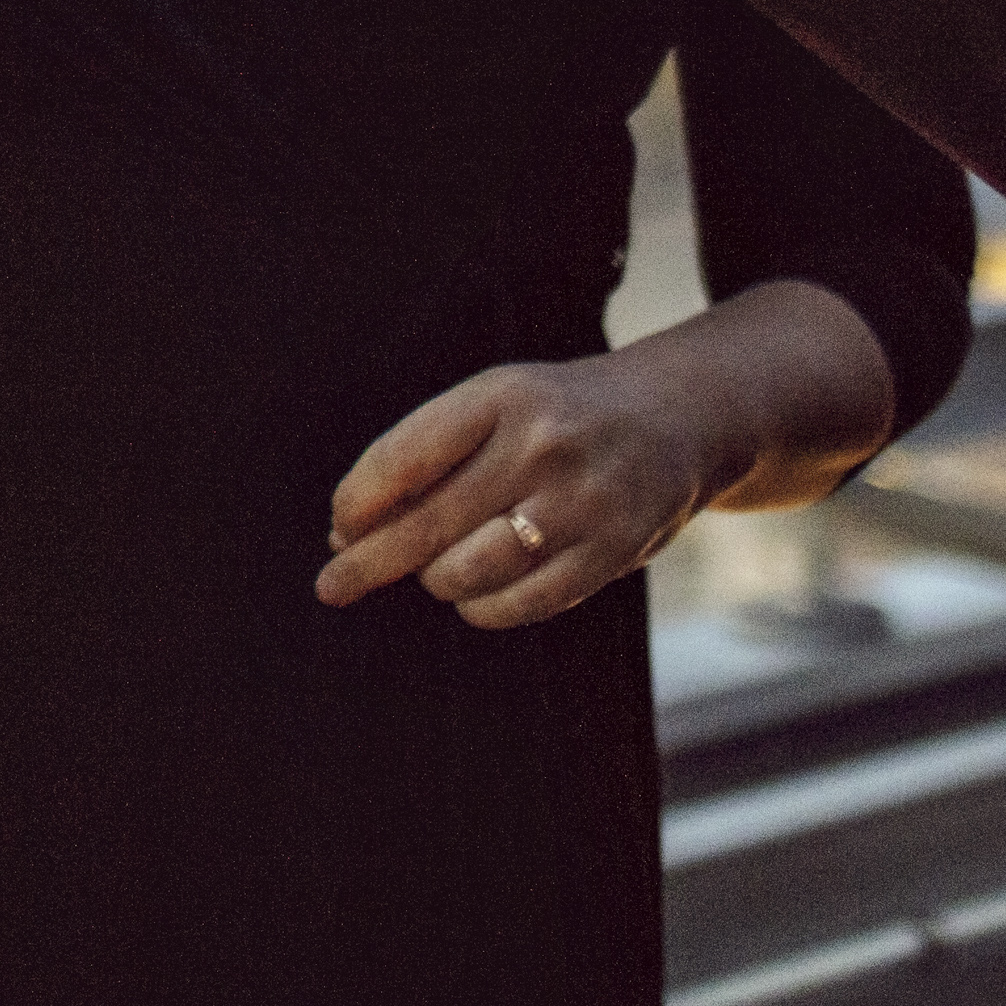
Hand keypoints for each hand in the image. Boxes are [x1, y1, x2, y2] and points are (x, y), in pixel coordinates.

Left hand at [317, 356, 719, 629]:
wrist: (675, 419)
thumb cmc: (557, 418)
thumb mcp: (497, 405)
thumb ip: (428, 458)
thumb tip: (347, 534)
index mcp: (501, 396)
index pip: (406, 455)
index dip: (359, 500)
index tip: (337, 528)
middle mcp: (541, 445)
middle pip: (429, 523)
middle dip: (368, 561)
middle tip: (330, 585)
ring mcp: (581, 501)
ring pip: (468, 571)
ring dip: (435, 581)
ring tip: (435, 570)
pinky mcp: (612, 551)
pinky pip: (521, 604)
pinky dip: (482, 608)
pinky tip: (474, 594)